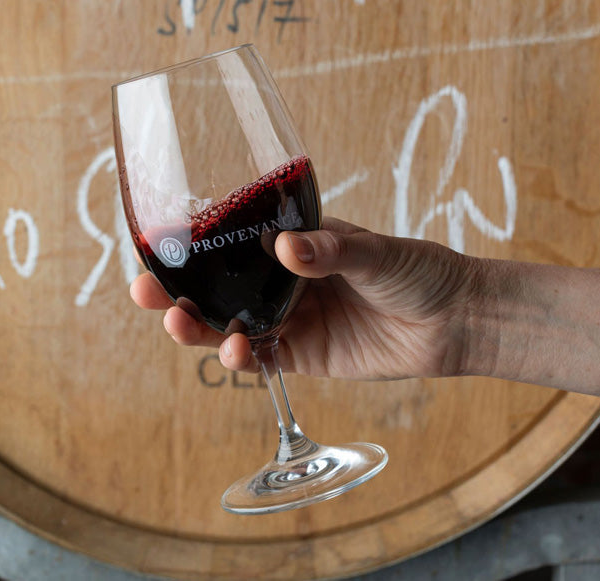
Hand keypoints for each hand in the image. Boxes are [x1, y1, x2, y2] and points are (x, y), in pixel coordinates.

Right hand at [129, 218, 478, 379]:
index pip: (232, 242)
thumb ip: (332, 250)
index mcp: (293, 243)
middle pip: (218, 287)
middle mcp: (283, 280)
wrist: (455, 320)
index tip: (156, 244)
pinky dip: (240, 357)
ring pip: (230, 323)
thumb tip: (287, 249)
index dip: (191, 246)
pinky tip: (230, 352)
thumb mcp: (376, 251)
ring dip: (199, 326)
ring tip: (177, 326)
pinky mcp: (305, 354)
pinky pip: (263, 357)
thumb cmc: (418, 271)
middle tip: (144, 292)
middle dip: (177, 291)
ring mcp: (292, 317)